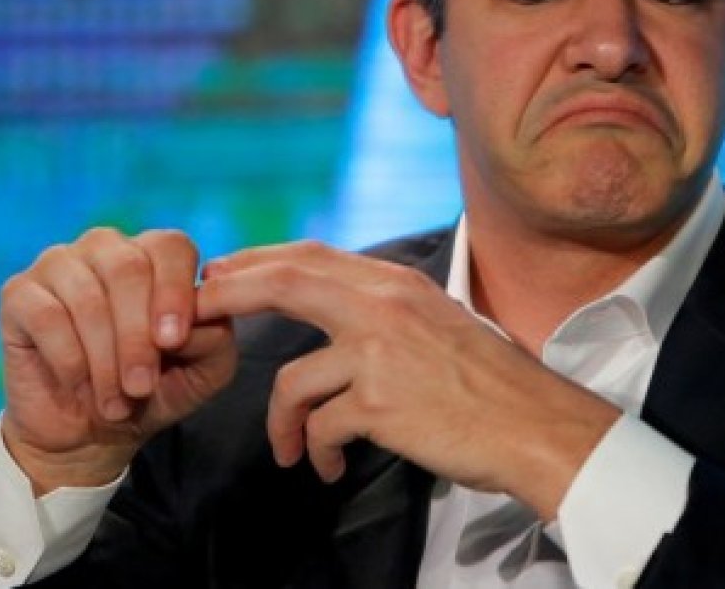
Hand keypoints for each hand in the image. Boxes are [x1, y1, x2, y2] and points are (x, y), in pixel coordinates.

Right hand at [0, 228, 236, 493]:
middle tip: (140, 386)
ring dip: (105, 359)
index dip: (174, 292)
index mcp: (154, 256)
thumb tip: (206, 316)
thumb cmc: (149, 392)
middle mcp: (107, 249)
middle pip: (128, 269)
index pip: (171, 247)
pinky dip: (69, 359)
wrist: (88, 432)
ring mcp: (59, 265)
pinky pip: (47, 316)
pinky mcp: (19, 293)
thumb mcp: (200, 375)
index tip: (174, 342)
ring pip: (88, 297)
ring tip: (115, 402)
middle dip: (137, 337)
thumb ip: (216, 340)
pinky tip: (79, 386)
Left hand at [197, 240, 620, 519]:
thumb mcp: (439, 320)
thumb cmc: (489, 381)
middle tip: (191, 320)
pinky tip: (325, 468)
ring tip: (289, 448)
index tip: (221, 276)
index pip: (310, 256)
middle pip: (284, 283)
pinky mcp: (380, 405)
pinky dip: (314, 453)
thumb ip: (386, 308)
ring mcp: (380, 354)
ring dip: (279, 422)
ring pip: (291, 379)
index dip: (256, 263)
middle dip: (228, 297)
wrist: (533, 425)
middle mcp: (384, 307)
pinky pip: (319, 428)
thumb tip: (334, 304)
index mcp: (396, 284)